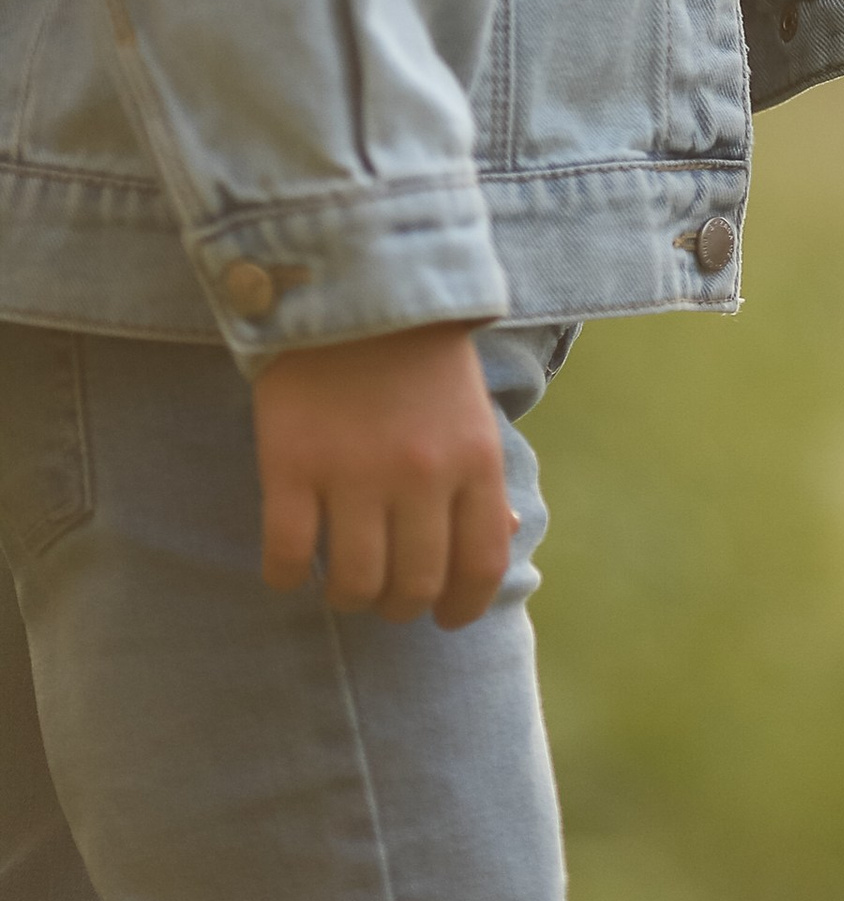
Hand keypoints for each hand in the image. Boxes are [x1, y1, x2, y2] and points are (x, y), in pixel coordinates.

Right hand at [253, 322, 517, 629]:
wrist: (353, 282)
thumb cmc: (421, 355)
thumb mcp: (472, 411)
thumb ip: (483, 477)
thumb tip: (502, 536)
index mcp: (474, 459)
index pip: (481, 565)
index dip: (463, 608)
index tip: (444, 618)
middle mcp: (420, 474)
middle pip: (413, 585)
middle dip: (399, 605)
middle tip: (384, 594)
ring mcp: (353, 472)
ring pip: (351, 582)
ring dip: (346, 596)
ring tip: (339, 581)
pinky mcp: (291, 463)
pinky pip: (285, 554)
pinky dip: (284, 575)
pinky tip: (289, 566)